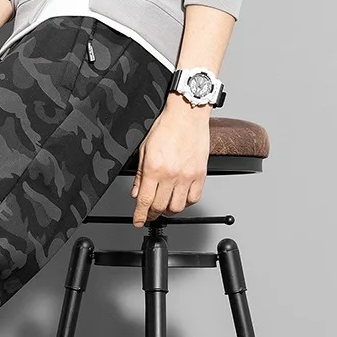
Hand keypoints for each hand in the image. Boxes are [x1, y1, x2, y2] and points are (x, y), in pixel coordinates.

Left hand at [130, 96, 210, 226]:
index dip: (140, 215)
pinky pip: (194, 198)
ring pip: (178, 206)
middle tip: (149, 213)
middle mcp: (171, 174)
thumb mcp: (144, 150)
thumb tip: (136, 193)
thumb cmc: (166, 127)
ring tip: (164, 206)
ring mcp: (187, 175)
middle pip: (160, 207)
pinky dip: (186, 203)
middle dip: (152, 214)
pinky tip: (180, 198)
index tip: (138, 222)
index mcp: (154, 168)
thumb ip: (140, 175)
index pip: (145, 201)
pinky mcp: (200, 174)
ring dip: (169, 210)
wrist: (187, 115)